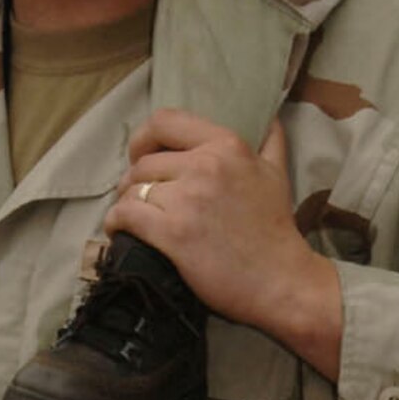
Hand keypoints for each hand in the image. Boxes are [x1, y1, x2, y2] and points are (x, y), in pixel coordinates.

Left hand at [104, 111, 341, 375]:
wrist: (283, 281)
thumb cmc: (277, 229)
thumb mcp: (277, 175)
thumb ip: (271, 143)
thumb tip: (271, 118)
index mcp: (227, 146)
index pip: (165, 121)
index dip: (143, 138)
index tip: (142, 156)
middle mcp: (205, 165)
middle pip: (143, 163)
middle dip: (134, 181)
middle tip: (139, 199)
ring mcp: (187, 200)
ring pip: (132, 190)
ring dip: (126, 204)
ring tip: (132, 218)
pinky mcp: (174, 233)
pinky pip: (127, 216)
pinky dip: (116, 223)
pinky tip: (119, 231)